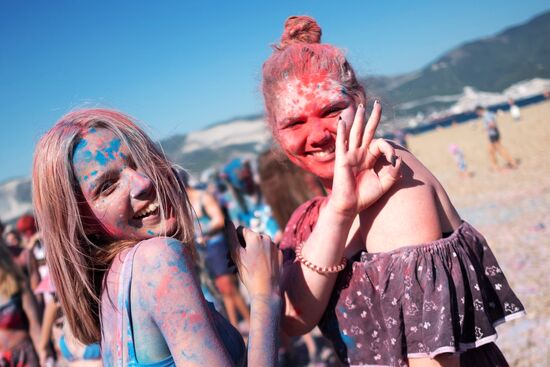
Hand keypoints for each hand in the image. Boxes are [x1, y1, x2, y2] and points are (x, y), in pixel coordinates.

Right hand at [225, 221, 280, 298]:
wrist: (267, 292)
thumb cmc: (249, 274)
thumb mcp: (236, 254)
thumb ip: (231, 236)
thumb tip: (227, 219)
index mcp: (256, 236)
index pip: (240, 231)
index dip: (234, 241)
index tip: (231, 255)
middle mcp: (268, 238)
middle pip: (250, 238)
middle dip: (241, 248)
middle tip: (233, 263)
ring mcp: (275, 248)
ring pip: (259, 246)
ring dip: (250, 253)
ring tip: (244, 268)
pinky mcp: (281, 257)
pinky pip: (268, 253)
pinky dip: (261, 258)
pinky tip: (257, 270)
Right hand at [329, 101, 400, 216]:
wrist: (350, 206)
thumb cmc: (365, 197)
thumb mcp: (385, 184)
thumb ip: (394, 172)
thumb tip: (399, 159)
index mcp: (369, 158)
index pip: (380, 144)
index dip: (389, 148)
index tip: (393, 160)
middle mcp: (360, 154)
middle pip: (367, 131)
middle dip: (373, 118)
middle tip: (377, 103)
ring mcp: (350, 155)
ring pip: (355, 133)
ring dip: (358, 119)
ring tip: (361, 106)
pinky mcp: (342, 159)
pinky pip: (342, 143)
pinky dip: (342, 132)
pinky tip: (343, 121)